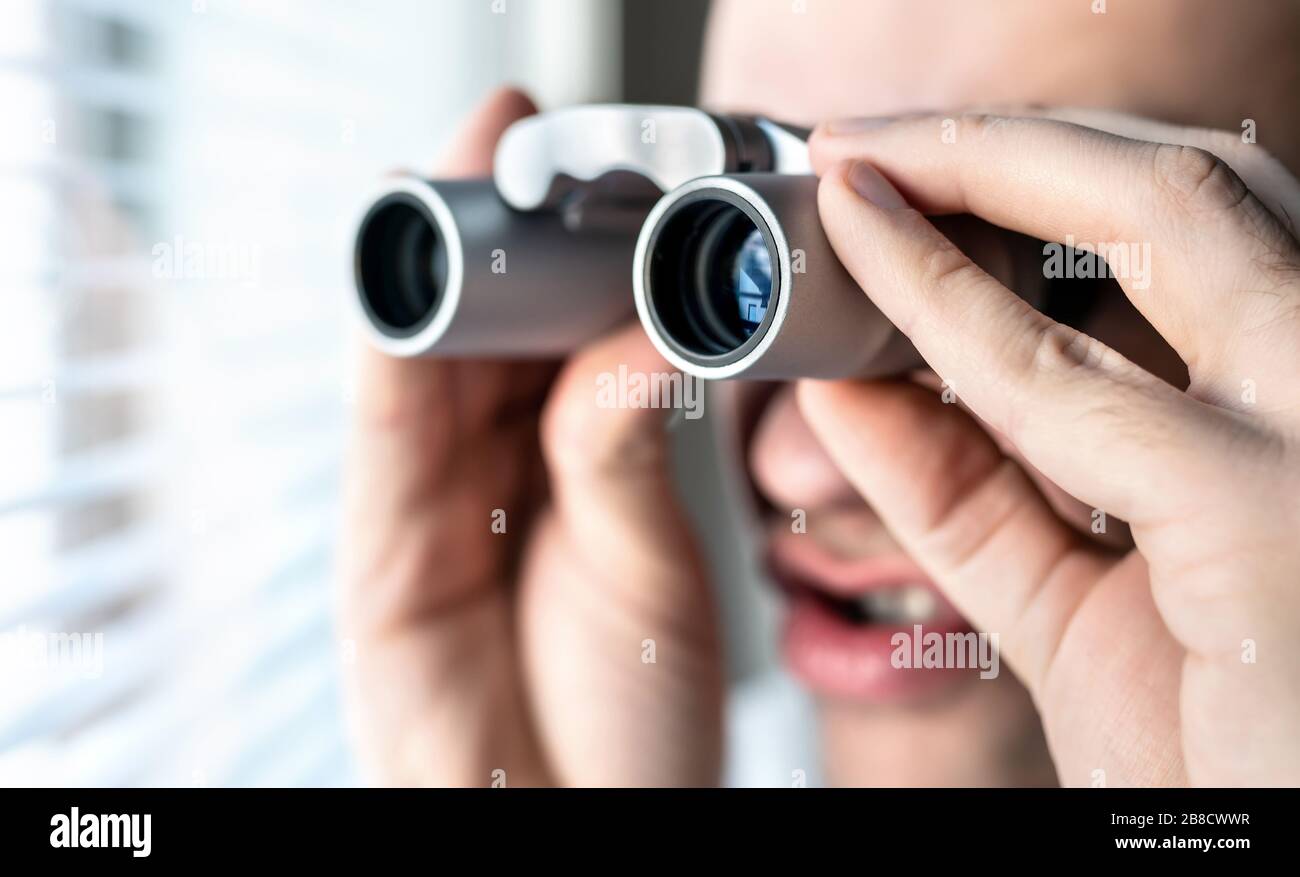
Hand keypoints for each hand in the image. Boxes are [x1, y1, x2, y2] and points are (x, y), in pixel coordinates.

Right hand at [339, 88, 721, 786]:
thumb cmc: (631, 712)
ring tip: (455, 172)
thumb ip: (625, 443)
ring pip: (417, 368)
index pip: (553, 331)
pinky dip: (391, 367)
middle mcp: (490, 478)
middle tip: (513, 132)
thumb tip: (639, 323)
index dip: (564, 244)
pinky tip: (414, 295)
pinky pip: (381, 448)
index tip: (593, 163)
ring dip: (432, 270)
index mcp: (565, 464)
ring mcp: (426, 515)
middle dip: (489, 230)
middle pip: (477, 330)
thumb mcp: (646, 556)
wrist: (582, 831)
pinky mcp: (378, 567)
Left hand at [801, 110, 1299, 785]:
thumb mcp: (1072, 604)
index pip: (1197, 238)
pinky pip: (1063, 383)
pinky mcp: (1274, 513)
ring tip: (860, 158)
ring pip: (1168, 215)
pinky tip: (865, 259)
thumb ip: (965, 491)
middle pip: (1194, 188)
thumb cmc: (1223, 756)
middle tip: (873, 140)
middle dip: (1012, 144)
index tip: (913, 178)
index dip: (1046, 182)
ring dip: (984, 165)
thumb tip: (850, 385)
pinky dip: (943, 307)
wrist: (1277, 854)